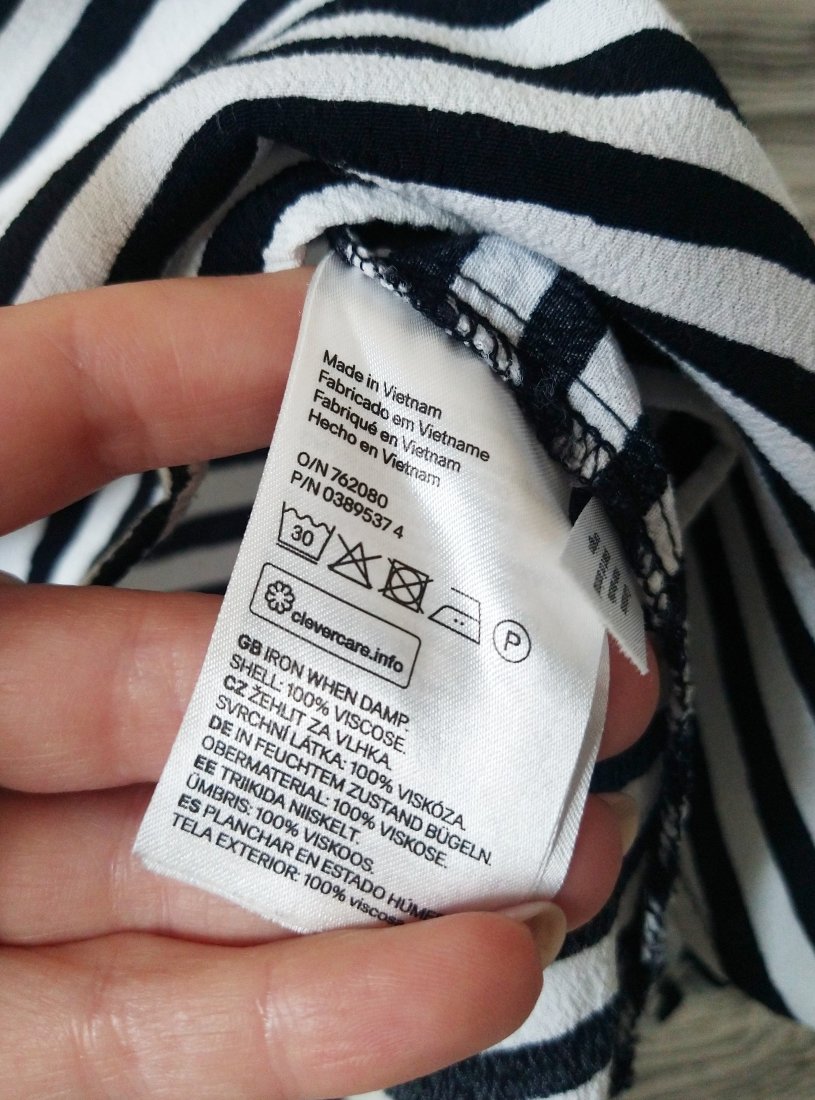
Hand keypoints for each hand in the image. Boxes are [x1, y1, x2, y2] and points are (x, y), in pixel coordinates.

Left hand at [0, 271, 657, 1098]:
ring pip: (188, 882)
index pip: (72, 412)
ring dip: (381, 874)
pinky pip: (135, 1044)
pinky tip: (466, 976)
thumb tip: (281, 323)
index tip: (394, 371)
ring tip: (560, 855)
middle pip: (176, 686)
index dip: (224, 366)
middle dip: (379, 685)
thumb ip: (58, 416)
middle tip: (554, 689)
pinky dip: (296, 1022)